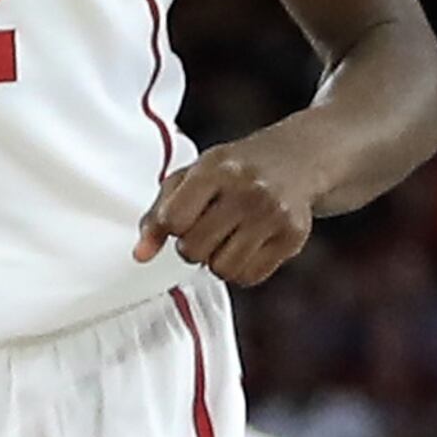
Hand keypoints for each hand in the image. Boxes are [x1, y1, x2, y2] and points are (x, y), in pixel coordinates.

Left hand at [138, 134, 319, 284]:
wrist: (295, 159)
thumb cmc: (233, 171)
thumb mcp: (190, 177)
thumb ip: (158, 214)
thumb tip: (141, 255)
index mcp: (214, 170)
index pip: (173, 220)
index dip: (170, 228)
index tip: (179, 221)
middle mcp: (247, 190)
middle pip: (194, 249)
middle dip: (191, 246)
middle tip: (204, 230)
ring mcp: (274, 214)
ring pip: (222, 269)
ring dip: (216, 261)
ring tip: (225, 238)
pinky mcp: (294, 236)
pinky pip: (250, 277)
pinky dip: (241, 270)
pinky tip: (246, 246)